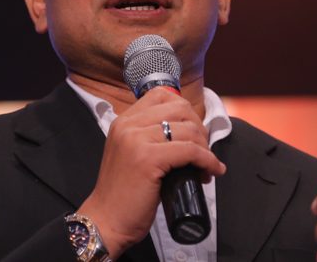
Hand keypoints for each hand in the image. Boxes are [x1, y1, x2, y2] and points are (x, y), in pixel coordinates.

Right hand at [76, 87, 226, 257]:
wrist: (106, 221)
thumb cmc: (124, 195)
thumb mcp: (131, 154)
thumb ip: (150, 137)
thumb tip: (190, 132)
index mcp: (124, 121)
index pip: (163, 95)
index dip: (186, 112)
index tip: (194, 133)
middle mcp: (128, 125)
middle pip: (180, 109)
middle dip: (200, 129)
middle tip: (202, 152)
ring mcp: (136, 140)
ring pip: (189, 129)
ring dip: (206, 149)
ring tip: (205, 167)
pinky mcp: (147, 159)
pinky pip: (190, 151)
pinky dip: (207, 160)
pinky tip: (210, 172)